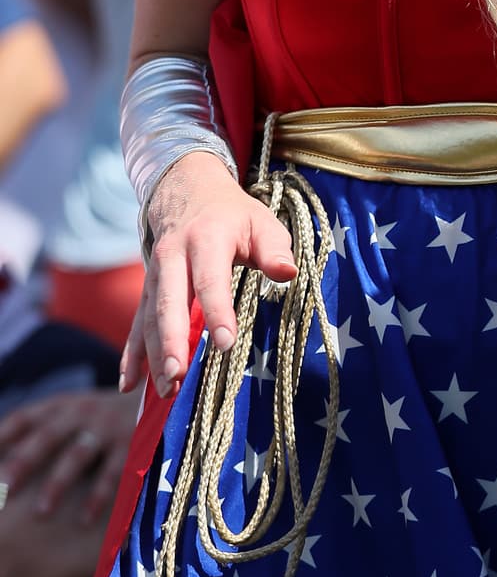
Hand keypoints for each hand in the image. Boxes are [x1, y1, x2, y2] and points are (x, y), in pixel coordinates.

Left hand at [0, 388, 135, 523]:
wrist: (159, 402)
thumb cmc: (100, 420)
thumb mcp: (71, 414)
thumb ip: (38, 431)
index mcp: (60, 406)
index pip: (23, 420)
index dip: (1, 439)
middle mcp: (81, 413)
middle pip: (47, 436)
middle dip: (23, 463)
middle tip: (3, 491)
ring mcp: (108, 427)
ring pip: (78, 454)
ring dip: (58, 483)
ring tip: (41, 512)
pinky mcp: (133, 444)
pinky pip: (113, 472)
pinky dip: (99, 496)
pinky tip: (85, 519)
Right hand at [120, 150, 295, 399]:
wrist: (185, 187)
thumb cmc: (232, 213)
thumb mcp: (260, 220)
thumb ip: (274, 248)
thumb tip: (288, 272)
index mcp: (206, 239)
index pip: (210, 280)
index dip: (217, 312)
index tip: (224, 343)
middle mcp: (172, 257)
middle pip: (169, 303)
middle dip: (171, 341)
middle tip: (177, 375)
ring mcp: (154, 274)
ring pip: (150, 317)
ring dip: (154, 355)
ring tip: (166, 389)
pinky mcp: (147, 289)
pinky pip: (137, 323)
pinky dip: (132, 354)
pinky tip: (129, 383)